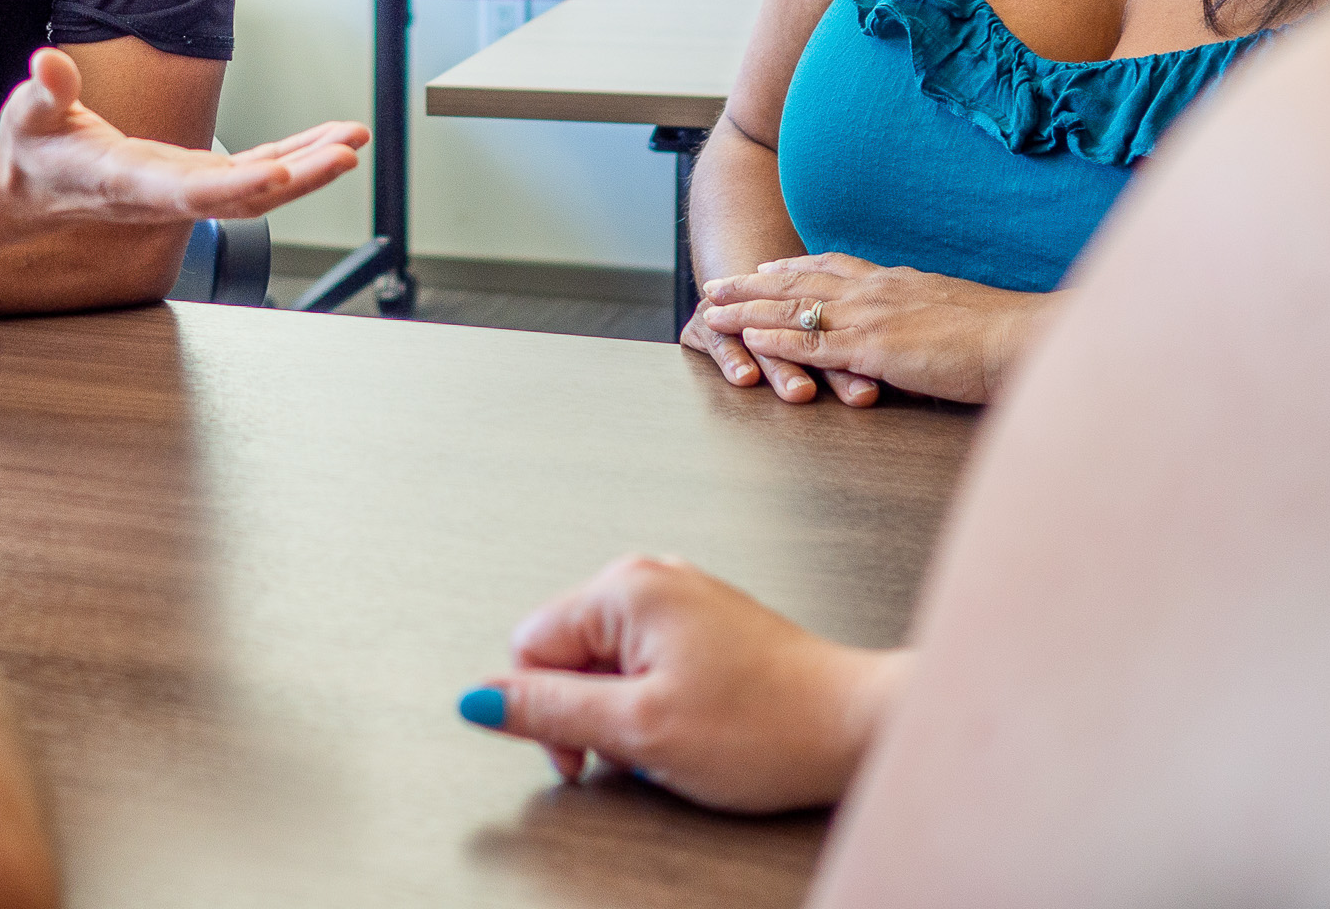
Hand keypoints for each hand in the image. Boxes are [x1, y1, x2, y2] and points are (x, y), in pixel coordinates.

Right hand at [0, 48, 366, 229]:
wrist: (29, 190)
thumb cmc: (32, 154)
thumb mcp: (29, 115)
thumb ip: (44, 91)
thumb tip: (49, 65)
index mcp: (125, 182)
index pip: (189, 192)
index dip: (237, 185)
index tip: (282, 174)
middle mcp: (164, 196)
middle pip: (243, 196)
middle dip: (299, 177)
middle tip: (346, 152)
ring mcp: (185, 191)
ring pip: (259, 188)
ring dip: (309, 167)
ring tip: (352, 140)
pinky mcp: (195, 179)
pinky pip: (255, 173)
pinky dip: (294, 158)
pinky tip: (326, 141)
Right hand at [460, 555, 905, 812]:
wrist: (850, 727)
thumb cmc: (765, 725)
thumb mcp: (640, 729)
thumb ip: (550, 709)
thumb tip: (479, 698)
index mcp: (626, 587)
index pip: (530, 644)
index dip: (546, 710)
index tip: (589, 754)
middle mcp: (649, 575)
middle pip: (566, 649)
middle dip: (586, 710)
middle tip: (637, 749)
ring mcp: (679, 595)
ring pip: (604, 661)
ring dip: (621, 710)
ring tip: (673, 737)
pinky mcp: (702, 621)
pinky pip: (642, 661)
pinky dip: (652, 700)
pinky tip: (692, 723)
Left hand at [700, 252, 1057, 405]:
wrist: (1024, 338)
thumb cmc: (1004, 335)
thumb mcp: (956, 313)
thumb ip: (927, 315)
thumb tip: (919, 324)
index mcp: (897, 280)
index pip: (833, 267)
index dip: (794, 267)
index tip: (765, 265)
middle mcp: (876, 290)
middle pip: (799, 282)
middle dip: (753, 282)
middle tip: (716, 283)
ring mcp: (871, 317)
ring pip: (792, 310)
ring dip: (748, 309)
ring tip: (711, 309)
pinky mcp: (872, 349)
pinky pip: (810, 343)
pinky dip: (774, 340)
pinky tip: (747, 340)